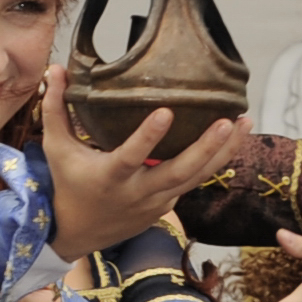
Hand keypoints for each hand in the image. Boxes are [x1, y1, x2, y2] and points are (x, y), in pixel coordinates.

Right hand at [39, 77, 244, 259]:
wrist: (74, 234)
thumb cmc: (66, 184)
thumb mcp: (56, 148)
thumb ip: (57, 108)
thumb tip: (56, 67)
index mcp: (109, 177)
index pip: (131, 156)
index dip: (148, 137)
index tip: (166, 112)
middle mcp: (137, 193)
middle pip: (178, 172)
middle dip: (206, 147)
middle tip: (229, 120)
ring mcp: (155, 202)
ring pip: (196, 178)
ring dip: (223, 152)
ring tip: (244, 122)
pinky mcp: (165, 207)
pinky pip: (194, 183)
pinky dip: (214, 163)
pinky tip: (233, 140)